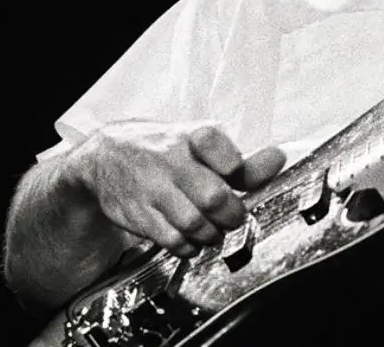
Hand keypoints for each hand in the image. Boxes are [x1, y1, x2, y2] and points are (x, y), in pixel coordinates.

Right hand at [66, 121, 284, 257]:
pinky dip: (190, 246)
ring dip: (213, 234)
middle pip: (214, 197)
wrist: (105, 158)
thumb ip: (242, 161)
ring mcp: (153, 189)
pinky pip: (173, 240)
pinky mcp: (140, 215)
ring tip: (214, 229)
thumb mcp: (201, 145)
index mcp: (193, 138)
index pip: (223, 151)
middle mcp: (172, 161)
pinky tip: (192, 238)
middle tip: (233, 217)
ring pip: (195, 223)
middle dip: (232, 215)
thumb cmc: (164, 150)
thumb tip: (278, 159)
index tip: (236, 174)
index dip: (236, 167)